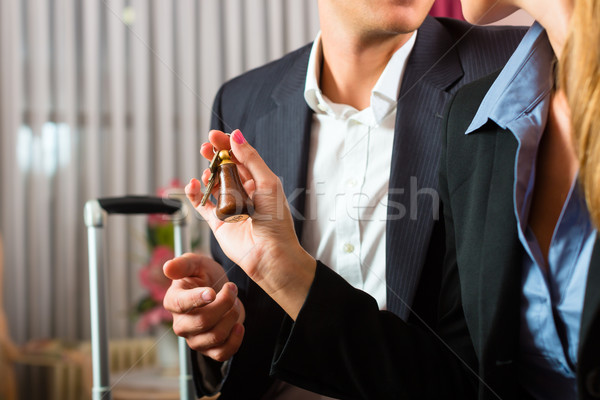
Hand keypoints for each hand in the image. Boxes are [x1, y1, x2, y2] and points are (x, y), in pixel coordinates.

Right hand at [163, 253, 244, 361]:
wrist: (221, 291)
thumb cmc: (205, 276)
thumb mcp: (196, 264)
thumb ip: (183, 264)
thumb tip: (167, 267)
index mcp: (173, 301)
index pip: (181, 304)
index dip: (197, 299)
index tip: (212, 292)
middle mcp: (180, 324)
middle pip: (203, 321)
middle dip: (224, 304)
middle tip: (232, 289)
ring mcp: (194, 339)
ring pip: (215, 336)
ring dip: (232, 317)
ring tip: (235, 303)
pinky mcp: (209, 350)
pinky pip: (222, 353)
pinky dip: (235, 339)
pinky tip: (239, 324)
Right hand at [187, 129, 315, 318]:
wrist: (270, 255)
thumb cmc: (276, 221)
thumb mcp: (268, 183)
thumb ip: (251, 159)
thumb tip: (236, 136)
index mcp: (259, 182)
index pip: (240, 157)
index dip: (227, 145)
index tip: (214, 135)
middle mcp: (244, 193)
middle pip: (224, 167)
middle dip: (214, 156)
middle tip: (205, 147)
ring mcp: (229, 207)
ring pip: (212, 184)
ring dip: (208, 175)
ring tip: (208, 174)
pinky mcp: (217, 222)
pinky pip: (201, 204)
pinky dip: (195, 194)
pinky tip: (194, 185)